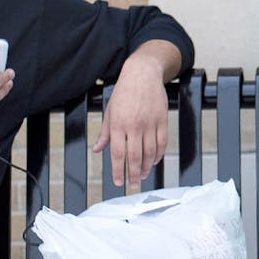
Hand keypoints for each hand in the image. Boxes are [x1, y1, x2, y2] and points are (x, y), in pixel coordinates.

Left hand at [93, 43, 173, 186]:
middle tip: (133, 184)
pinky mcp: (162, 120)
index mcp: (118, 124)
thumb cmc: (124, 92)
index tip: (118, 182)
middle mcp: (134, 126)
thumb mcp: (109, 111)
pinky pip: (162, 143)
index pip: (117, 154)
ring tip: (143, 175)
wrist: (143, 74)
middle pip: (135, 157)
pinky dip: (159, 155)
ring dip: (147, 167)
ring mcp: (149, 123)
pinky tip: (154, 161)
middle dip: (134, 174)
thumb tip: (97, 149)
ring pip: (150, 152)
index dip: (118, 170)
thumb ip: (104, 133)